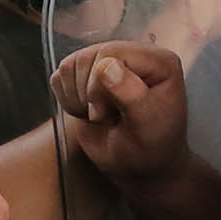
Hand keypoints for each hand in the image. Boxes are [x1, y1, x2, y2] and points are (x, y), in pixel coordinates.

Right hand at [50, 39, 193, 186]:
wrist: (138, 165)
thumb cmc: (149, 148)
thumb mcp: (146, 127)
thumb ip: (131, 95)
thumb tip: (106, 66)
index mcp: (158, 62)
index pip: (112, 54)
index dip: (100, 86)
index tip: (111, 115)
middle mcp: (134, 55)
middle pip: (88, 58)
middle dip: (88, 95)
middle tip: (107, 118)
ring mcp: (109, 61)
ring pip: (71, 65)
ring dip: (77, 98)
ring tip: (99, 116)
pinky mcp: (88, 73)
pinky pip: (61, 74)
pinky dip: (67, 98)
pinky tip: (87, 112)